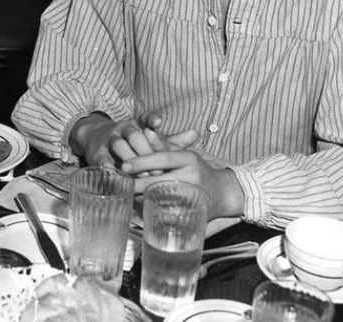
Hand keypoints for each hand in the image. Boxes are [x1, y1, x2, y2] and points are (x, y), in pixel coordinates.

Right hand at [73, 111, 198, 168]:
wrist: (98, 140)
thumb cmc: (132, 144)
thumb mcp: (151, 140)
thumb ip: (172, 140)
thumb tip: (196, 133)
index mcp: (137, 124)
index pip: (145, 117)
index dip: (151, 119)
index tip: (158, 123)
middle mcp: (123, 129)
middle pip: (134, 135)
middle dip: (145, 150)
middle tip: (158, 168)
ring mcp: (109, 139)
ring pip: (119, 145)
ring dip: (130, 159)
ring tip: (142, 174)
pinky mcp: (97, 153)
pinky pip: (102, 159)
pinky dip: (109, 167)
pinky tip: (117, 176)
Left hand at [121, 149, 243, 218]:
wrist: (222, 193)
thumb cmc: (197, 169)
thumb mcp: (182, 153)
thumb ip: (163, 145)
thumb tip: (145, 130)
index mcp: (189, 158)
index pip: (162, 159)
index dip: (142, 162)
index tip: (124, 165)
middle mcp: (192, 176)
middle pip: (159, 179)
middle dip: (136, 182)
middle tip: (120, 182)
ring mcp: (192, 194)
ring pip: (160, 197)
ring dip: (140, 196)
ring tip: (125, 193)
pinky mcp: (191, 211)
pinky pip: (166, 211)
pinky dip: (151, 208)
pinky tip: (139, 205)